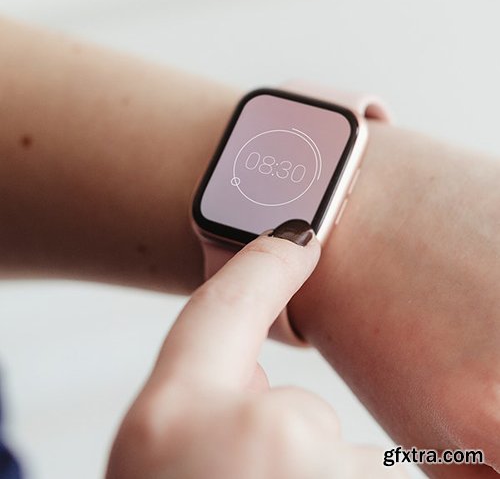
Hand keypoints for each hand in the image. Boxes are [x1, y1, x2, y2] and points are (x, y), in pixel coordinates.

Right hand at [106, 220, 404, 478]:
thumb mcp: (156, 450)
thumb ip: (204, 405)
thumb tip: (260, 387)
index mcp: (172, 416)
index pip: (227, 305)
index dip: (266, 264)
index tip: (300, 233)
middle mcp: (251, 438)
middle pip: (297, 408)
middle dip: (280, 432)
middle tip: (245, 471)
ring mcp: (318, 471)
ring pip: (331, 451)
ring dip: (305, 475)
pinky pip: (362, 475)